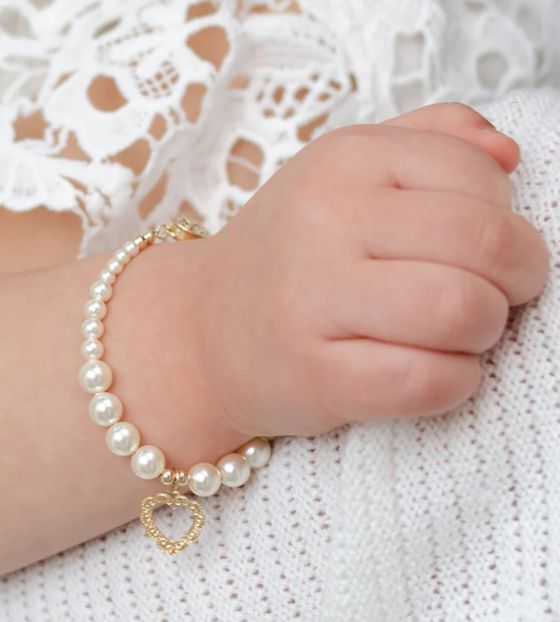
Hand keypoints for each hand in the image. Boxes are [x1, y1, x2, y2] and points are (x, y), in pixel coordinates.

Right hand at [200, 103, 548, 437]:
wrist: (202, 334)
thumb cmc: (287, 258)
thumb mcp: (342, 174)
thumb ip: (428, 141)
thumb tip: (507, 157)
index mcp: (343, 161)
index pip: (477, 178)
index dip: (507, 220)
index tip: (485, 252)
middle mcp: (325, 222)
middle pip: (484, 245)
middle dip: (516, 280)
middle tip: (496, 297)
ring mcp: (313, 302)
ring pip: (463, 312)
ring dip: (485, 333)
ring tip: (460, 336)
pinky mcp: (315, 377)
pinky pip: (428, 382)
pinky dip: (456, 383)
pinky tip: (436, 374)